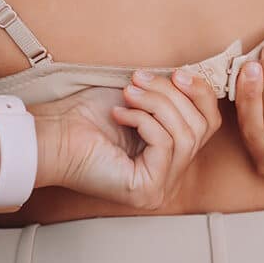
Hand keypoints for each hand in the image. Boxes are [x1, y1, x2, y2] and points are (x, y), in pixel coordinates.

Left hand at [30, 69, 220, 208]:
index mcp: (174, 156)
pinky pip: (166, 144)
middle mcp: (172, 176)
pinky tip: (119, 115)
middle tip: (139, 80)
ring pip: (185, 134)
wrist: (54, 134)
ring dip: (156, 104)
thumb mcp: (144, 98)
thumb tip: (194, 77)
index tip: (177, 72)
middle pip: (200, 127)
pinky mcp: (149, 190)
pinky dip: (143, 121)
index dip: (200, 93)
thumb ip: (173, 93)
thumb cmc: (90, 116)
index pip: (209, 124)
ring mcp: (161, 187)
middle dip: (171, 95)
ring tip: (128, 94)